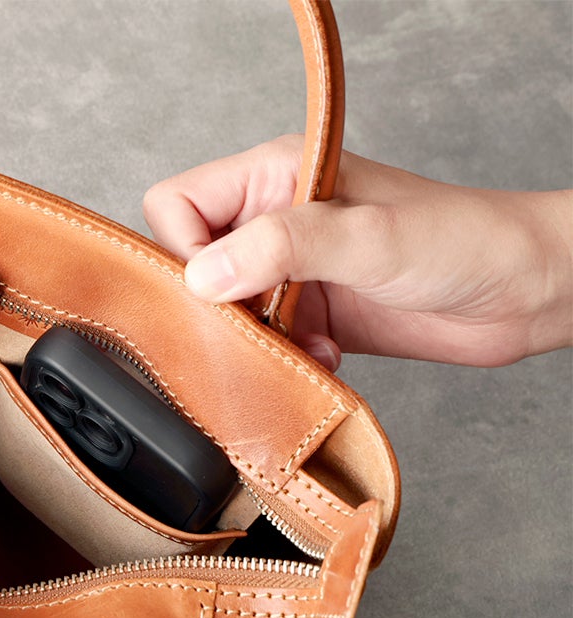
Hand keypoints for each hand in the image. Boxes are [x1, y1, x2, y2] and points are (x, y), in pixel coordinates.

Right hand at [143, 135, 572, 368]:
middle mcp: (271, 219)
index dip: (183, 251)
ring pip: (222, 310)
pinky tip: (324, 356)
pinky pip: (261, 341)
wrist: (524, 292)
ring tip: (302, 343)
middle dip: (216, 306)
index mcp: (272, 176)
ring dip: (253, 339)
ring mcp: (290, 269)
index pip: (175, 205)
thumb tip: (203, 278)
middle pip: (191, 263)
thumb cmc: (461, 240)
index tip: (219, 290)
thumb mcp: (366, 236)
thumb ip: (281, 248)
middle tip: (258, 324)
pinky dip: (283, 358)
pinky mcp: (309, 312)